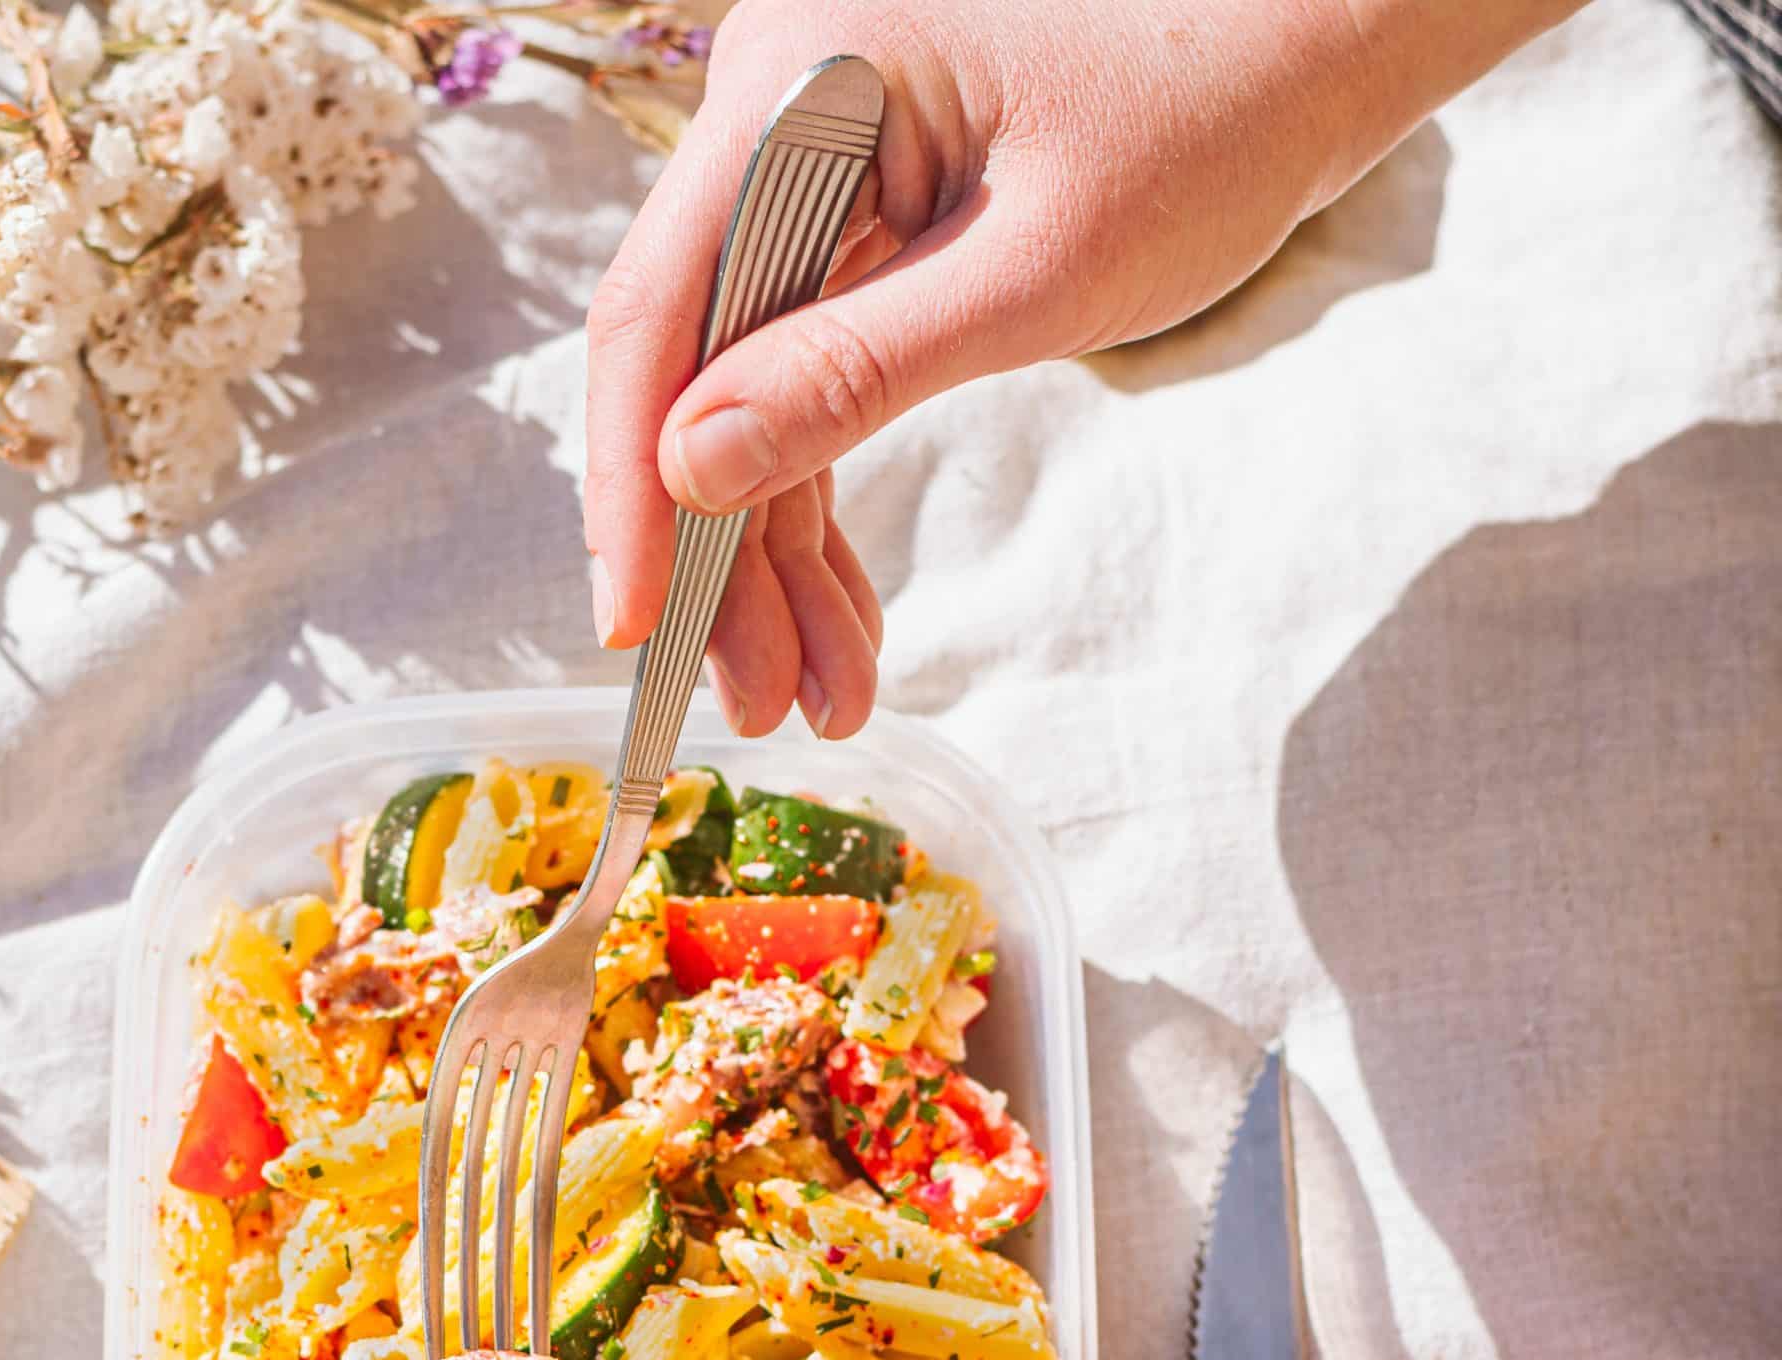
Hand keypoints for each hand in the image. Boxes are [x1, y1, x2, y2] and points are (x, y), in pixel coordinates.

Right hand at [584, 0, 1581, 736]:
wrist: (1315, 48)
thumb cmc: (1208, 115)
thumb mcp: (1033, 271)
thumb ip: (853, 372)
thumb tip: (690, 472)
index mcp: (797, 89)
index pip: (658, 311)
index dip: (630, 486)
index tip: (635, 631)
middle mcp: (776, 127)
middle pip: (693, 379)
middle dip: (725, 560)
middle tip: (754, 708)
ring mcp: (811, 186)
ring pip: (748, 412)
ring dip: (778, 564)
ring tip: (821, 702)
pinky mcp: (856, 238)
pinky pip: (809, 395)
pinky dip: (824, 512)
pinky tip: (844, 623)